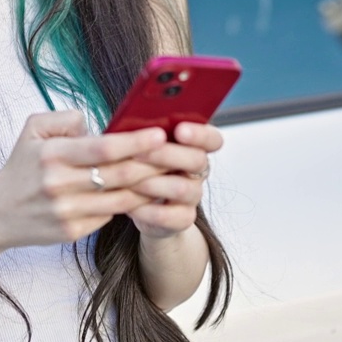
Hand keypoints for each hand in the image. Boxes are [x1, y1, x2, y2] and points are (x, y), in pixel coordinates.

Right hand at [0, 111, 167, 247]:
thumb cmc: (22, 167)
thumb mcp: (33, 129)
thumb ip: (67, 119)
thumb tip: (99, 125)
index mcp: (52, 155)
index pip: (103, 148)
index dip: (135, 142)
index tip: (159, 134)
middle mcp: (59, 185)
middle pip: (119, 174)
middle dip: (152, 163)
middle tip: (175, 153)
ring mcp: (66, 212)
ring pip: (121, 198)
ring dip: (148, 187)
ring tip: (167, 174)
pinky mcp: (71, 232)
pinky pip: (110, 215)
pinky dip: (128, 204)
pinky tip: (142, 194)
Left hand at [126, 121, 223, 239]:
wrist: (140, 205)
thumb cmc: (139, 165)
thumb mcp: (140, 145)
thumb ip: (143, 132)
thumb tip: (131, 122)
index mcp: (193, 145)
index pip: (212, 138)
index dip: (200, 134)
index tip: (180, 130)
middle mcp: (198, 170)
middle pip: (197, 160)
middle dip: (166, 155)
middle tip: (139, 152)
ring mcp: (192, 195)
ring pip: (182, 188)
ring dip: (153, 183)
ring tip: (128, 181)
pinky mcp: (182, 219)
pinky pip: (169, 216)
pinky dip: (147, 210)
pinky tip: (130, 206)